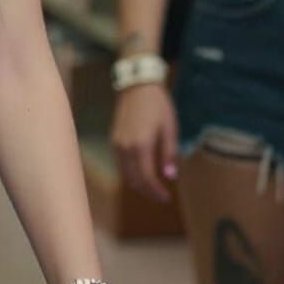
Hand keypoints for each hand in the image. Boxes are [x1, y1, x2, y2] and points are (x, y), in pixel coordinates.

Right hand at [111, 83, 177, 202]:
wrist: (137, 85)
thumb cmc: (158, 106)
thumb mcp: (169, 128)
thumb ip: (168, 154)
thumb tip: (169, 176)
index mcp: (140, 146)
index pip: (147, 178)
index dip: (156, 191)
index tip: (166, 197)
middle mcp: (125, 148)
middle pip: (133, 179)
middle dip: (147, 190)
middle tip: (161, 195)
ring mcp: (117, 144)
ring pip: (125, 173)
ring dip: (138, 183)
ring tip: (152, 185)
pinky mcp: (114, 139)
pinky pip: (121, 163)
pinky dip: (131, 172)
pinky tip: (142, 171)